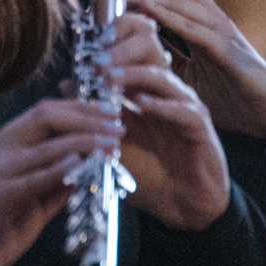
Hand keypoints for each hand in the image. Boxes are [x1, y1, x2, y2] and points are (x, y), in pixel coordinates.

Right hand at [0, 99, 122, 265]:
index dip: (79, 108)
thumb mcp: (29, 201)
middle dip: (87, 118)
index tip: (109, 115)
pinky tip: (85, 165)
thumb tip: (93, 164)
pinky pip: (37, 177)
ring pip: (46, 145)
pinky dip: (63, 168)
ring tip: (112, 146)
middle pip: (44, 116)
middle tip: (117, 127)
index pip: (42, 111)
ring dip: (85, 143)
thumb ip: (55, 181)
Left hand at [97, 15, 230, 230]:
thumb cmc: (153, 177)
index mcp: (147, 98)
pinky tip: (144, 104)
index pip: (128, 67)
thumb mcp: (116, 147)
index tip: (82, 61)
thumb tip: (65, 87)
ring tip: (112, 77)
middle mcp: (167, 98)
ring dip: (137, 76)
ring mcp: (185, 109)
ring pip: (163, 81)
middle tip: (95, 63)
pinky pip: (183, 110)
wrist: (185, 205)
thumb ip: (94, 119)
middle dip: (121, 60)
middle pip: (146, 64)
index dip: (108, 60)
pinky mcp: (200, 127)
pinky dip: (163, 106)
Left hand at [124, 0, 265, 142]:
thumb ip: (164, 58)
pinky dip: (172, 22)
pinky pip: (197, 31)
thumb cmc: (232, 94)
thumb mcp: (188, 74)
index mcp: (202, 20)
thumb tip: (126, 55)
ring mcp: (222, 32)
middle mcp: (212, 18)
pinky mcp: (230, 53)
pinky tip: (151, 18)